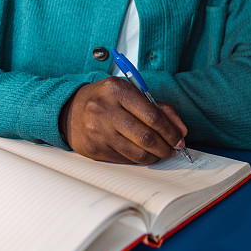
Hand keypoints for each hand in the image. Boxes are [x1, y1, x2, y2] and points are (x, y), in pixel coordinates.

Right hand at [59, 77, 187, 163]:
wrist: (69, 110)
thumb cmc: (105, 99)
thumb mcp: (130, 93)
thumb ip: (158, 107)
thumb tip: (181, 129)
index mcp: (117, 90)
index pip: (153, 116)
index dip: (171, 131)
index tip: (180, 138)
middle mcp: (105, 110)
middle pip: (146, 137)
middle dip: (166, 147)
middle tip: (173, 149)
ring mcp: (98, 131)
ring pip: (137, 152)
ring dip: (155, 156)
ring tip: (161, 153)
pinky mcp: (94, 149)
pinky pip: (125, 159)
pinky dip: (139, 159)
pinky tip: (143, 154)